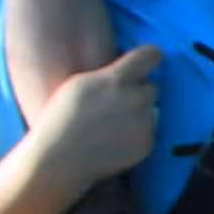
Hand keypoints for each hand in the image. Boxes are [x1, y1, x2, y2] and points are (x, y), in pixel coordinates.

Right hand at [28, 44, 163, 195]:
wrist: (61, 158)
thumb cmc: (61, 118)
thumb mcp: (79, 83)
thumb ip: (108, 73)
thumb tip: (129, 68)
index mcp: (118, 80)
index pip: (151, 55)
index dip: (150, 56)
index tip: (146, 61)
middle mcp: (136, 99)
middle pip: (152, 86)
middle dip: (138, 91)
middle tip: (115, 102)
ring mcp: (145, 123)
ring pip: (152, 110)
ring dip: (138, 113)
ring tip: (111, 124)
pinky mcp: (147, 144)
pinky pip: (148, 132)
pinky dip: (136, 134)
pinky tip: (113, 139)